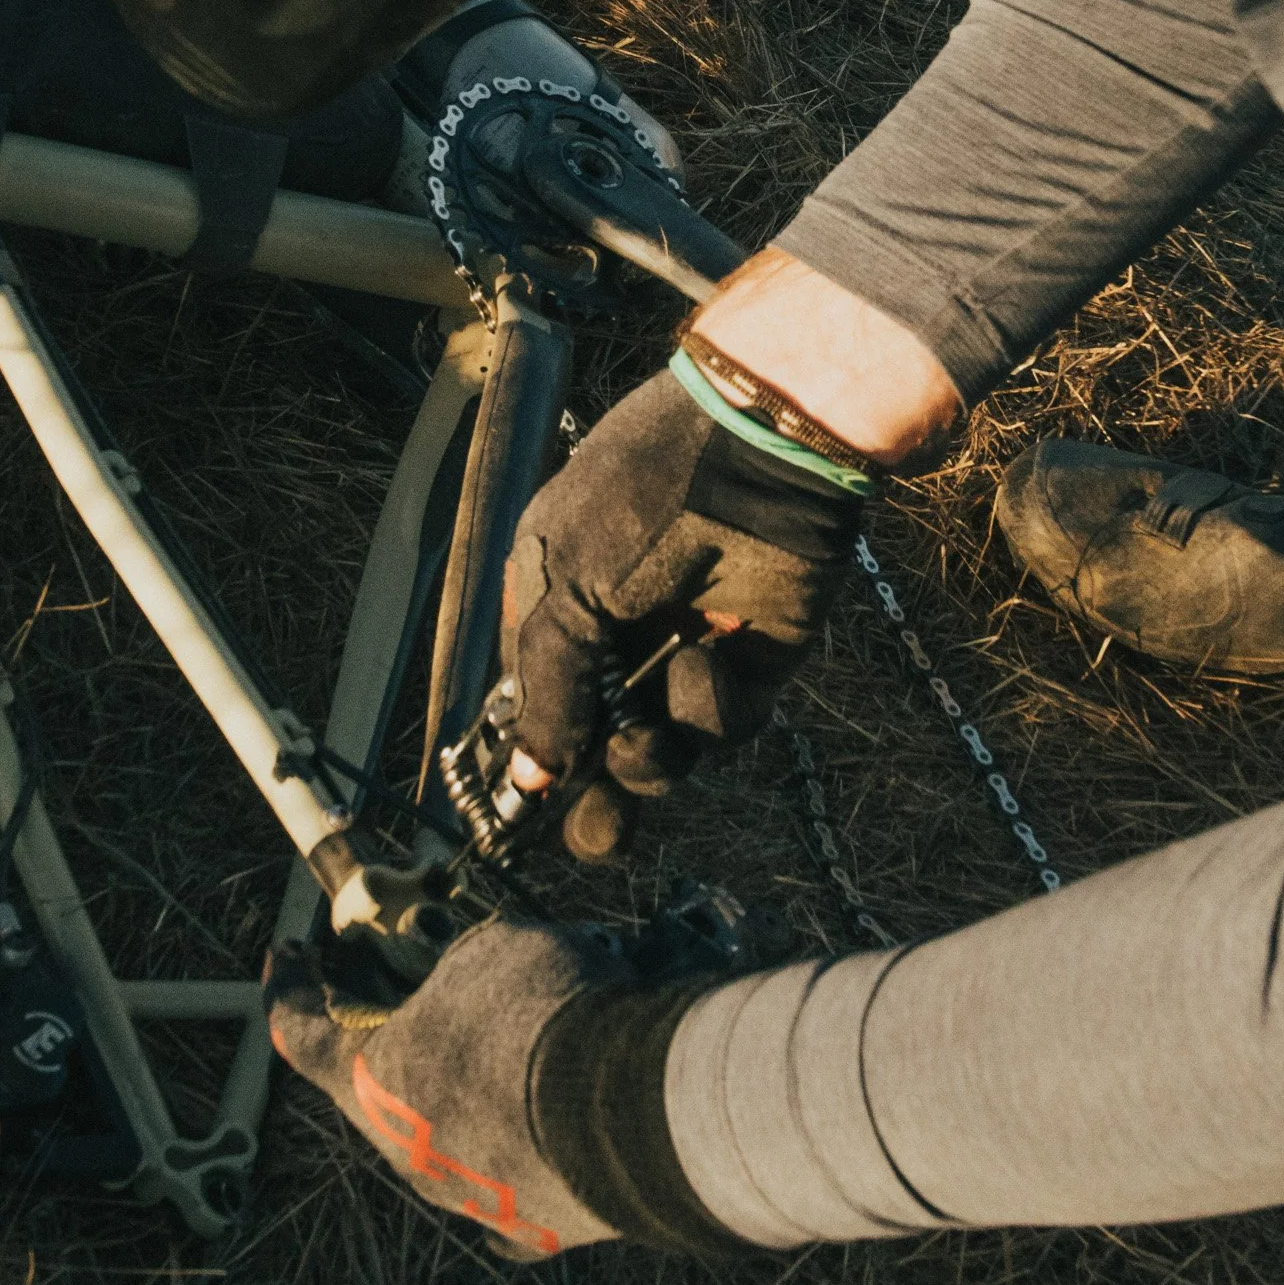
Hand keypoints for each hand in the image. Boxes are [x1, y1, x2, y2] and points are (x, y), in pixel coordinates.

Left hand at [264, 915, 735, 1259]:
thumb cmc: (542, 1018)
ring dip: (472, 1080)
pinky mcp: (532, 1223)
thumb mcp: (485, 951)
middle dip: (399, 1027)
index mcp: (371, 1081)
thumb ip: (458, 965)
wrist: (635, 1108)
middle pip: (381, 1083)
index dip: (291, 986)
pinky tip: (556, 1102)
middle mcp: (406, 1152)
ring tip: (522, 1027)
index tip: (288, 953)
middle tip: (419, 982)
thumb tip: (475, 974)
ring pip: (452, 1129)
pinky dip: (527, 1136)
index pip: (301, 1031)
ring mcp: (467, 1197)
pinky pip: (515, 1172)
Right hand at [500, 364, 867, 857]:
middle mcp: (621, 635)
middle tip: (596, 835)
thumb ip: (546, 687)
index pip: (536, 701)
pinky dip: (708, 706)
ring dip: (649, 760)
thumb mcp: (565, 586)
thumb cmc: (641, 497)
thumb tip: (529, 776)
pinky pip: (723, 724)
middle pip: (600, 745)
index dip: (534, 758)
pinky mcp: (753, 664)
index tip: (523, 812)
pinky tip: (707, 658)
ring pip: (661, 751)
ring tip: (647, 741)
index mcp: (558, 604)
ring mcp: (686, 651)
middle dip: (597, 796)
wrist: (761, 449)